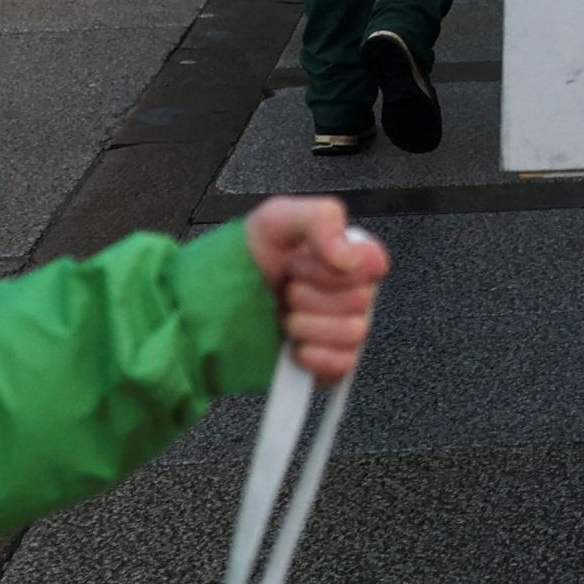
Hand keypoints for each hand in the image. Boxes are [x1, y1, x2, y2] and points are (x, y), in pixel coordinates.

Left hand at [244, 195, 389, 381]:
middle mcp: (348, 293)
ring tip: (284, 317)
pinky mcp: (328, 363)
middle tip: (285, 290)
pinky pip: (343, 365)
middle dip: (311, 295)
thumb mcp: (276, 219)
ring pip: (353, 333)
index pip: (374, 264)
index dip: (336, 268)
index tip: (301, 263)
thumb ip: (321, 220)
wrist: (209, 308)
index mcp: (346, 257)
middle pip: (361, 300)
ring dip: (308, 325)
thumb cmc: (242, 261)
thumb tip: (349, 254)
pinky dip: (314, 357)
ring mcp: (339, 330)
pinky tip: (292, 346)